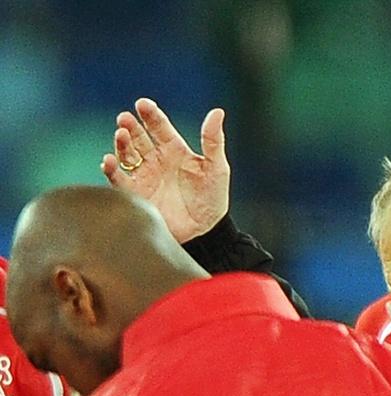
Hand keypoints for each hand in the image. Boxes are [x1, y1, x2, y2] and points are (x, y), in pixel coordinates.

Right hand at [101, 98, 229, 242]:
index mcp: (175, 150)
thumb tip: (218, 111)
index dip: (151, 115)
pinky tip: (108, 161)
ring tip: (121, 134)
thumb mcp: (217, 168)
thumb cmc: (213, 200)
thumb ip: (213, 140)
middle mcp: (156, 160)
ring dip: (121, 143)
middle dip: (131, 127)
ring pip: (126, 154)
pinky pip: (118, 178)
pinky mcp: (135, 194)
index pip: (160, 127)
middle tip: (126, 119)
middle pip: (139, 137)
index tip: (142, 104)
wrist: (204, 233)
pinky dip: (110, 169)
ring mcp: (144, 176)